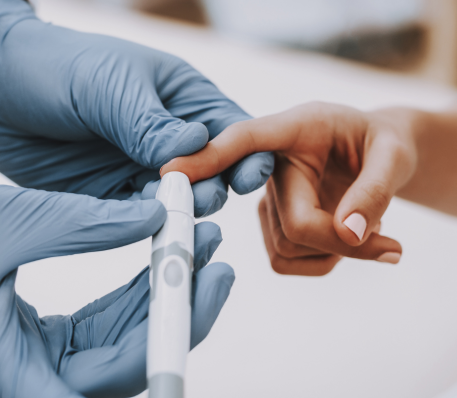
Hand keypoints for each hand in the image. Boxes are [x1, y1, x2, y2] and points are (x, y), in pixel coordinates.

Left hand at [0, 0, 272, 215]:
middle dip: (216, 184)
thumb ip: (155, 124)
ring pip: (183, 197)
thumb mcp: (113, 87)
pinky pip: (145, 214)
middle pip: (215, 169)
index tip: (247, 174)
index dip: (246, 152)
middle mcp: (172, 136)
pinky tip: (153, 224)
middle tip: (202, 195)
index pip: (232, 128)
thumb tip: (200, 147)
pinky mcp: (116, 192)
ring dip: (186, 207)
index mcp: (183, 98)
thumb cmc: (59, 66)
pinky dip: (153, 222)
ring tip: (177, 210)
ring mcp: (145, 166)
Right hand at [0, 186, 234, 396]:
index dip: (167, 345)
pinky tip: (167, 252)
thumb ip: (81, 224)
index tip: (208, 289)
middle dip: (182, 310)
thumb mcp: (6, 227)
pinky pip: (113, 322)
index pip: (109, 377)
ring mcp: (47, 361)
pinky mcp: (54, 340)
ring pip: (130, 340)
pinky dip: (143, 290)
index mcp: (13, 373)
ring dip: (169, 294)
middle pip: (133, 361)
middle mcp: (35, 378)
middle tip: (218, 263)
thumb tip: (154, 217)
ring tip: (202, 244)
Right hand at [161, 102, 415, 274]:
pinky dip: (325, 262)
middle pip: (295, 225)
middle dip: (346, 244)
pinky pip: (288, 262)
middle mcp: (273, 164)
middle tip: (393, 250)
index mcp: (296, 129)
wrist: (380, 157)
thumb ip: (375, 189)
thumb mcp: (395, 155)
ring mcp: (269, 199)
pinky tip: (344, 237)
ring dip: (340, 252)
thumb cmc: (385, 145)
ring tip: (371, 227)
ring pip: (291, 249)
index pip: (245, 141)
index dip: (210, 157)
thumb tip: (349, 233)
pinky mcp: (274, 226)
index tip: (171, 172)